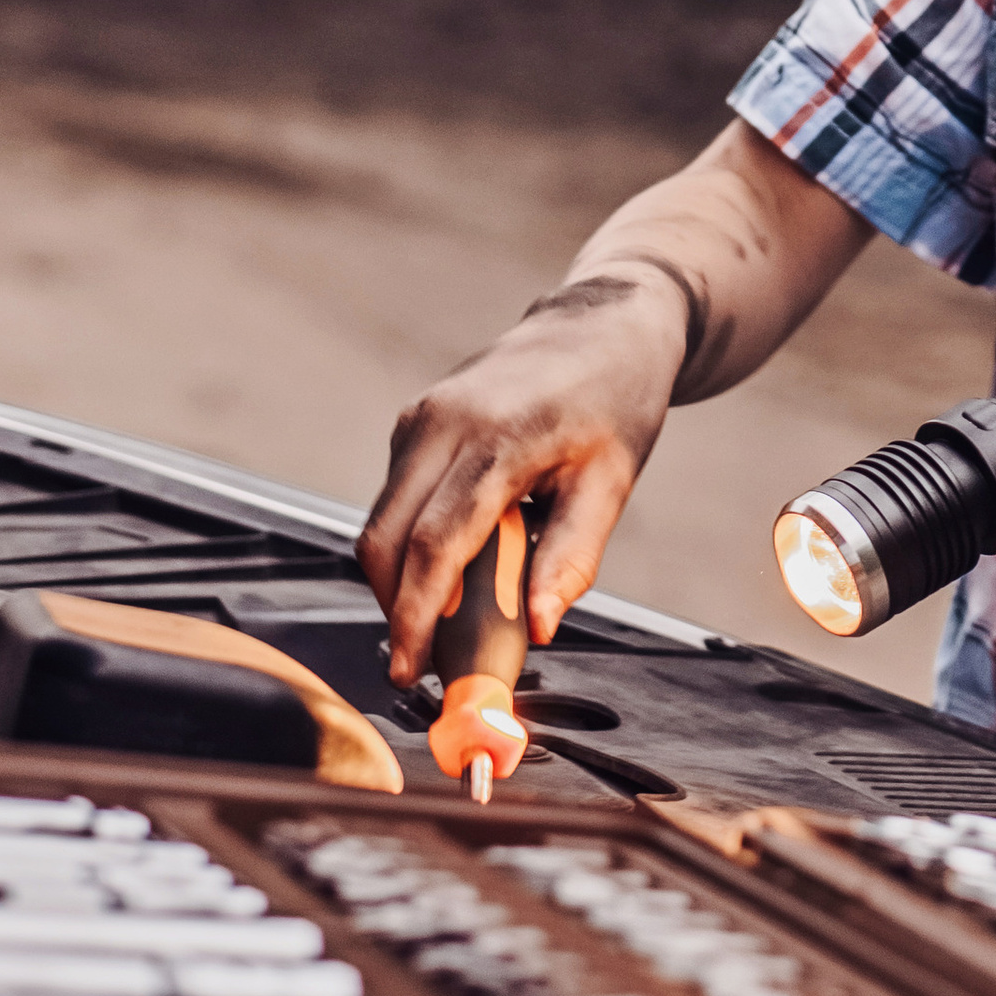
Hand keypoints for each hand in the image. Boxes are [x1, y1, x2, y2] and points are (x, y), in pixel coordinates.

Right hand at [357, 277, 688, 679]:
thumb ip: (571, 559)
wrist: (604, 325)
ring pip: (380, 520)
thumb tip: (538, 629)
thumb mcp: (612, 483)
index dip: (415, 616)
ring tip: (446, 616)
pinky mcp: (415, 419)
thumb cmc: (615, 400)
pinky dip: (406, 541)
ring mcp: (423, 416)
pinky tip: (451, 563)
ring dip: (398, 578)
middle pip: (386, 538)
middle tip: (424, 659)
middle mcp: (444, 422)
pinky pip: (392, 496)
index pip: (435, 544)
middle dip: (394, 608)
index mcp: (499, 438)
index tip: (410, 669)